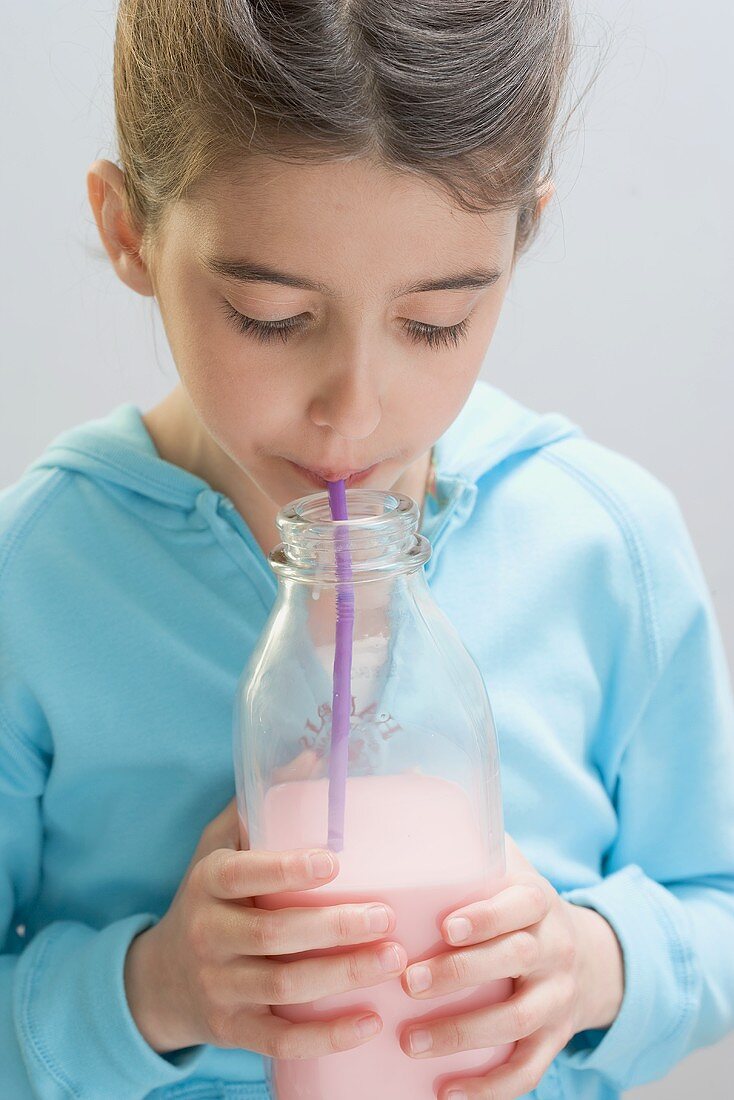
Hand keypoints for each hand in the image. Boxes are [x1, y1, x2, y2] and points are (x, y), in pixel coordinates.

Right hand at [124, 797, 407, 1058]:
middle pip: (273, 933)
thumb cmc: (210, 897)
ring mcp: (219, 986)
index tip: (335, 861)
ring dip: (341, 976)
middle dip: (333, 927)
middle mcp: (208, 934)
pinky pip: (281, 1039)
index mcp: (208, 881)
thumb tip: (317, 753)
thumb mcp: (221, 844)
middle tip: (386, 915)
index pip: (243, 874)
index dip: (286, 869)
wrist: (160, 979)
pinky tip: (370, 1022)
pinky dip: (326, 1036)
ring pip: (282, 987)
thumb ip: (263, 802)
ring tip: (393, 959)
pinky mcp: (232, 1031)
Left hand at [398, 833, 624, 1098]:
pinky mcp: (556, 1040)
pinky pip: (528, 1070)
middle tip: (408, 982)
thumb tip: (411, 781)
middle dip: (460, 973)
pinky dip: (491, 1087)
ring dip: (464, 1034)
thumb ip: (465, 833)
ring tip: (411, 1042)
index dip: (487, 916)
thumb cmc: (519, 904)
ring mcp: (558, 998)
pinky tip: (448, 1094)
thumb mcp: (507, 864)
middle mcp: (555, 948)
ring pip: (518, 1021)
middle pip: (514, 960)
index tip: (447, 925)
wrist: (588, 956)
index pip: (520, 905)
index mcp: (538, 901)